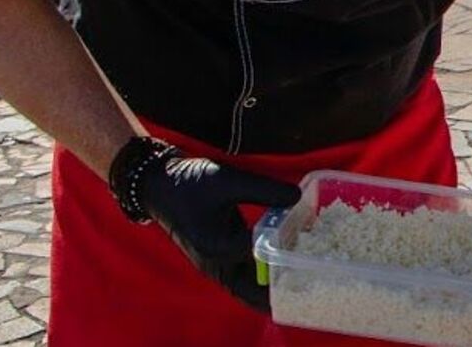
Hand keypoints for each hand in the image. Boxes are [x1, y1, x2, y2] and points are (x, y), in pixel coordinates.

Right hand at [120, 143, 300, 309]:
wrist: (160, 184)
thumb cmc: (191, 182)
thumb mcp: (229, 180)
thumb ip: (264, 190)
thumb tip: (298, 198)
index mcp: (217, 247)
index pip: (261, 259)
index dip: (286, 254)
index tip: (311, 247)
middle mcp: (215, 263)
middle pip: (251, 290)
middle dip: (279, 290)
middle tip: (310, 285)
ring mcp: (214, 264)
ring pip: (246, 287)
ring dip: (269, 287)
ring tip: (300, 281)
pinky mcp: (217, 258)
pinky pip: (240, 277)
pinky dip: (259, 277)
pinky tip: (280, 268)